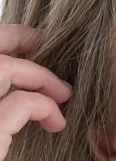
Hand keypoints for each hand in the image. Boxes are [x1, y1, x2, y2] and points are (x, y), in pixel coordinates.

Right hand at [0, 23, 72, 160]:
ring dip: (40, 77)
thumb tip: (27, 86)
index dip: (5, 37)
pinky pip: (21, 104)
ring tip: (63, 96)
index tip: (35, 39)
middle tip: (54, 59)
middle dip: (23, 47)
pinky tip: (56, 124)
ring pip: (3, 70)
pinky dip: (44, 107)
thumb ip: (3, 109)